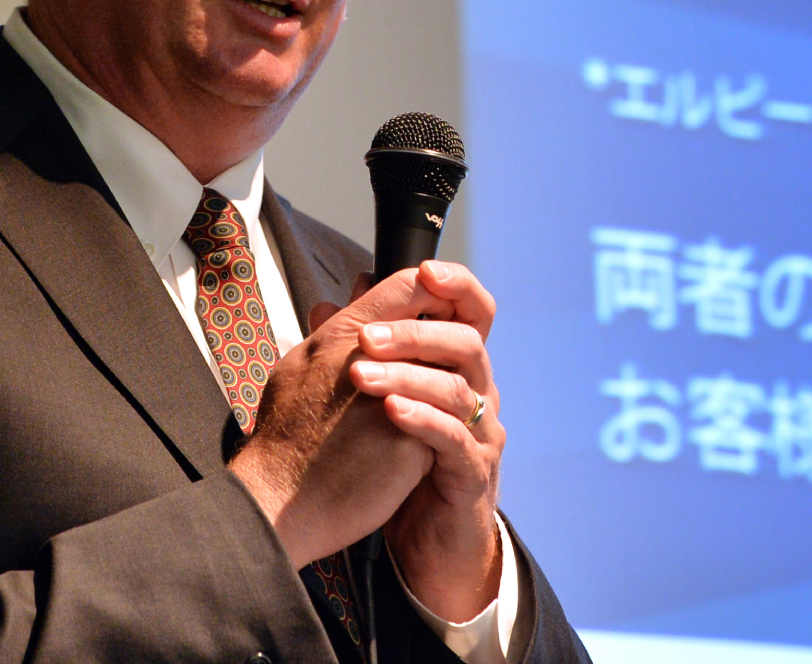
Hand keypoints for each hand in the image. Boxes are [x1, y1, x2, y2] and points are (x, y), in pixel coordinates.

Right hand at [228, 267, 439, 567]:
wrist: (280, 501)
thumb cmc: (286, 434)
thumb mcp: (302, 364)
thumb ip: (335, 328)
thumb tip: (351, 292)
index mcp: (344, 334)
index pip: (406, 283)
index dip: (431, 288)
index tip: (435, 307)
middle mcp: (374, 360)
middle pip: (436, 323)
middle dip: (448, 334)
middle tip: (445, 352)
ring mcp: (399, 399)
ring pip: (448, 370)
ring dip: (447, 379)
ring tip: (435, 397)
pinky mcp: (415, 442)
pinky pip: (446, 419)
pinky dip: (441, 421)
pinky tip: (431, 436)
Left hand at [346, 261, 505, 622]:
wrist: (423, 540)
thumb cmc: (402, 463)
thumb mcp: (380, 399)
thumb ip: (363, 350)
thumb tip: (330, 301)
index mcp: (458, 368)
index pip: (473, 312)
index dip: (458, 286)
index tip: (424, 271)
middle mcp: (478, 394)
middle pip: (467, 343)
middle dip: (417, 332)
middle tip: (367, 336)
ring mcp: (481, 434)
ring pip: (459, 389)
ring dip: (409, 374)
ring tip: (363, 375)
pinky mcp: (472, 473)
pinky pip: (454, 438)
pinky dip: (422, 419)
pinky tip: (391, 411)